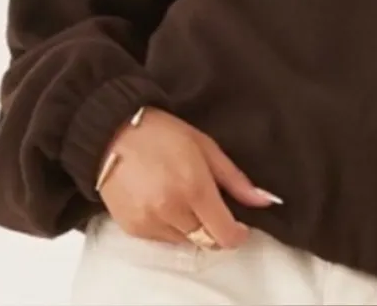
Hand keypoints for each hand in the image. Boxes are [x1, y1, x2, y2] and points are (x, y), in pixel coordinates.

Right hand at [98, 107, 281, 247]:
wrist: (112, 133)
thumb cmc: (162, 133)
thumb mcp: (206, 147)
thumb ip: (235, 179)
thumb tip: (264, 199)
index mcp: (194, 187)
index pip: (224, 234)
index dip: (238, 235)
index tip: (241, 226)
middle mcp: (171, 210)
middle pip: (206, 240)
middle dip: (215, 228)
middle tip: (212, 206)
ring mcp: (149, 222)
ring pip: (184, 242)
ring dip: (192, 228)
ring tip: (183, 197)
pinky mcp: (132, 228)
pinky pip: (162, 240)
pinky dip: (170, 228)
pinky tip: (165, 201)